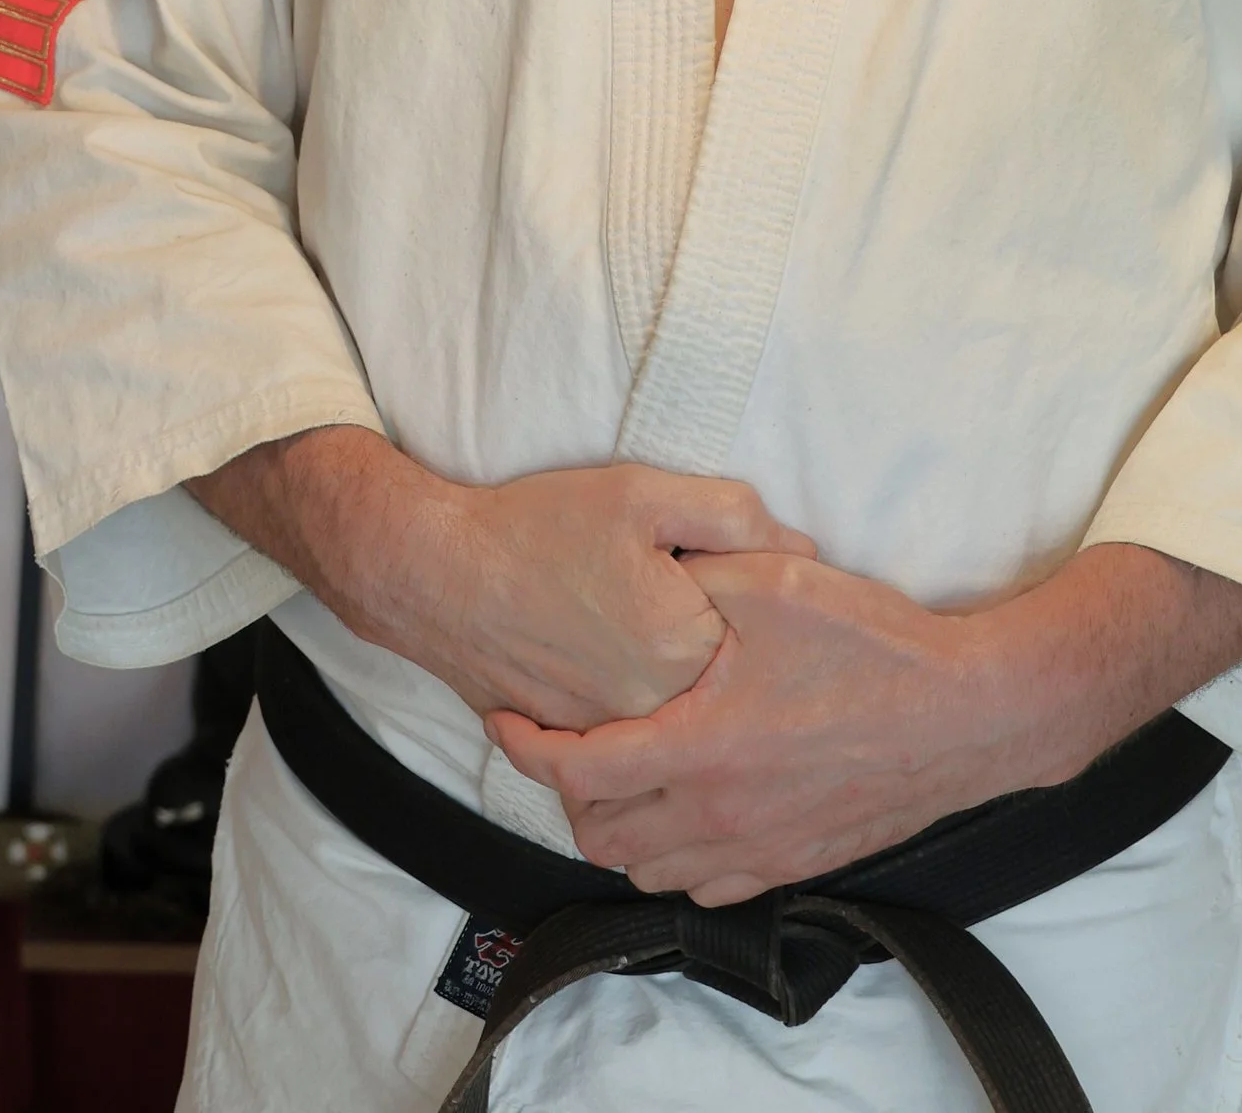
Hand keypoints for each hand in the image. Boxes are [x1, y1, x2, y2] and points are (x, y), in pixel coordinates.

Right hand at [188, 427, 813, 729]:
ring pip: (693, 722)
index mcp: (688, 649)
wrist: (437, 575)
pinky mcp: (583, 750)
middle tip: (714, 613)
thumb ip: (734, 515)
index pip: (773, 639)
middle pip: (737, 687)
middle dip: (744, 653)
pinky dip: (654, 715)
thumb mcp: (642, 492)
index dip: (774, 605)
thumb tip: (804, 548)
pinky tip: (636, 668)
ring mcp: (619, 742)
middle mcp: (660, 715)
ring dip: (703, 694)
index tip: (770, 584)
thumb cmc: (538, 528)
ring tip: (675, 644)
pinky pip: (642, 743)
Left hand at [489, 544, 1241, 904]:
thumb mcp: (769, 582)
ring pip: (645, 867)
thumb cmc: (871, 645)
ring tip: (612, 767)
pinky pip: (702, 887)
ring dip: (611, 826)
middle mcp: (718, 813)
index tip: (508, 712)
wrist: (966, 713)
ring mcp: (757, 850)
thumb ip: (691, 575)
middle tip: (560, 733)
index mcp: (699, 746)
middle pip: (596, 832)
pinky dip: (669, 857)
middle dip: (562, 787)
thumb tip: (639, 565)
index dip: (524, 743)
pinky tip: (678, 808)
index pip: (574, 769)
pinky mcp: (794, 864)